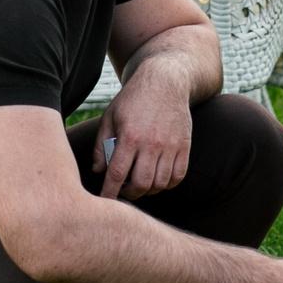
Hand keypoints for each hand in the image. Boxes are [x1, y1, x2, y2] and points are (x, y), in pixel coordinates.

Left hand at [96, 55, 194, 199]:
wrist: (166, 81)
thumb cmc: (134, 99)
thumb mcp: (110, 117)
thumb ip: (101, 145)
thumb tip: (98, 171)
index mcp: (130, 136)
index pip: (117, 174)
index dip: (109, 192)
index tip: (104, 200)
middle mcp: (151, 143)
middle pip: (141, 184)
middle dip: (129, 194)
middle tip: (123, 192)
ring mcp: (171, 146)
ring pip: (160, 184)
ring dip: (148, 190)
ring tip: (140, 185)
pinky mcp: (184, 146)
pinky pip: (178, 176)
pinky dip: (167, 184)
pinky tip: (158, 179)